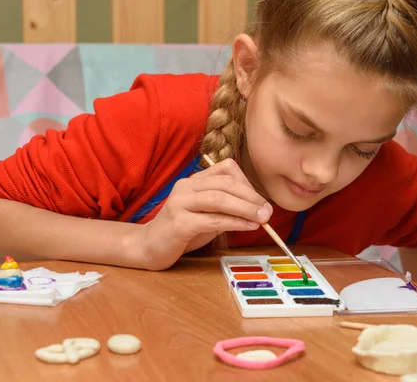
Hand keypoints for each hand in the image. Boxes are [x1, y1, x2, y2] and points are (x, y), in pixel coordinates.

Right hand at [140, 158, 272, 269]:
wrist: (149, 247)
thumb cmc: (183, 230)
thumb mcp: (208, 214)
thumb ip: (228, 208)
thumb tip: (258, 209)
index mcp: (194, 181)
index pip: (226, 169)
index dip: (247, 183)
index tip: (260, 201)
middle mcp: (186, 187)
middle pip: (225, 183)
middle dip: (251, 196)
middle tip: (267, 211)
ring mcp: (180, 203)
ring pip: (219, 198)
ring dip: (245, 208)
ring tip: (262, 218)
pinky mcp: (179, 223)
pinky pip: (212, 219)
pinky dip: (234, 222)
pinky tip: (247, 227)